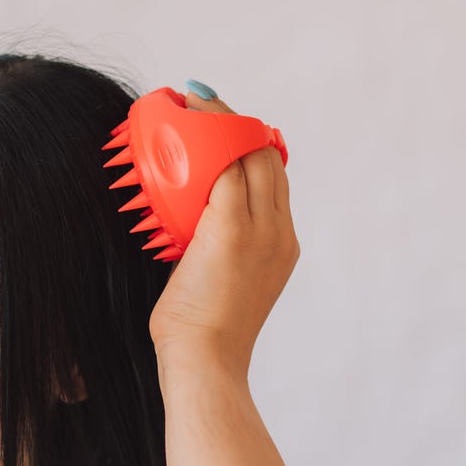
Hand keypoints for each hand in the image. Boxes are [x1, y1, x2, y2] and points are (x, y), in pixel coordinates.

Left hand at [148, 90, 299, 381]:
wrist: (205, 364)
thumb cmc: (199, 340)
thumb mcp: (216, 290)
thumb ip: (210, 259)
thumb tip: (183, 244)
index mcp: (282, 247)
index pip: (273, 181)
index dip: (252, 148)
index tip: (224, 130)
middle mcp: (279, 233)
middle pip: (267, 158)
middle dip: (238, 123)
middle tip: (201, 103)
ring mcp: (261, 230)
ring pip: (249, 153)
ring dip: (222, 119)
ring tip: (192, 101)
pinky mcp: (231, 229)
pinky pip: (224, 164)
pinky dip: (208, 134)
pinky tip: (187, 115)